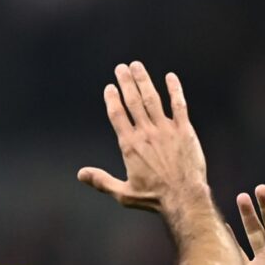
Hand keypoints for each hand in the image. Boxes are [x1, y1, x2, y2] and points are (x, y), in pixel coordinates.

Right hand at [79, 61, 207, 211]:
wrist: (184, 197)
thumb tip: (80, 174)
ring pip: (152, 98)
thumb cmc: (154, 198)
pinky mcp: (184, 130)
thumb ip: (102, 181)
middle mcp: (146, 133)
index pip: (117, 115)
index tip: (110, 87)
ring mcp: (166, 129)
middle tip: (121, 67)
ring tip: (137, 66)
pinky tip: (170, 77)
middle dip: (126, 82)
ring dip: (144, 80)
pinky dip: (174, 90)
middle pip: (133, 101)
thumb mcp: (123, 194)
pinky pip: (179, 105)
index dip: (112, 99)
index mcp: (130, 145)